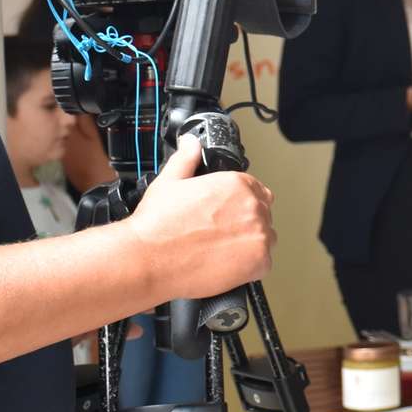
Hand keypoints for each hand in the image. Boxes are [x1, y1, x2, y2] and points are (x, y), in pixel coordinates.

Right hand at [128, 136, 275, 299]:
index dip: (242, 205)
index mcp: (238, 185)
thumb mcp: (170, 181)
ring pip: (264, 240)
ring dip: (248, 245)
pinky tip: (225, 265)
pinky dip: (248, 267)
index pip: (258, 192)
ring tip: (219, 251)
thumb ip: (187, 158)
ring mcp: (258, 236)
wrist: (147, 259)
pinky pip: (263, 264)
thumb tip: (191, 143)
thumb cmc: (157, 224)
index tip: (229, 215)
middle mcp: (253, 207)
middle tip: (219, 235)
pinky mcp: (258, 263)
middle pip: (262, 216)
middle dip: (245, 225)